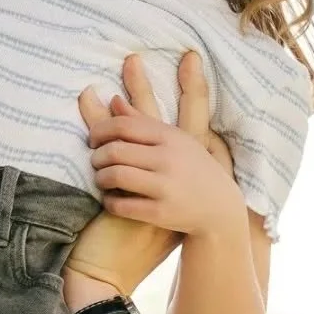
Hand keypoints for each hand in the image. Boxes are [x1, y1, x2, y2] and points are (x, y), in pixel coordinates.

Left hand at [87, 53, 241, 235]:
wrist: (220, 208)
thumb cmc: (192, 169)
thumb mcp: (175, 140)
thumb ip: (142, 121)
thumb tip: (112, 99)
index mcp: (170, 137)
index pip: (124, 125)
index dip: (100, 131)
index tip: (93, 139)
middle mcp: (169, 159)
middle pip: (115, 150)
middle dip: (97, 156)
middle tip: (95, 161)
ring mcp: (166, 187)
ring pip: (115, 176)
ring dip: (100, 178)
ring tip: (101, 179)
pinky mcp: (161, 213)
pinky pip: (122, 205)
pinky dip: (109, 201)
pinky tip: (110, 199)